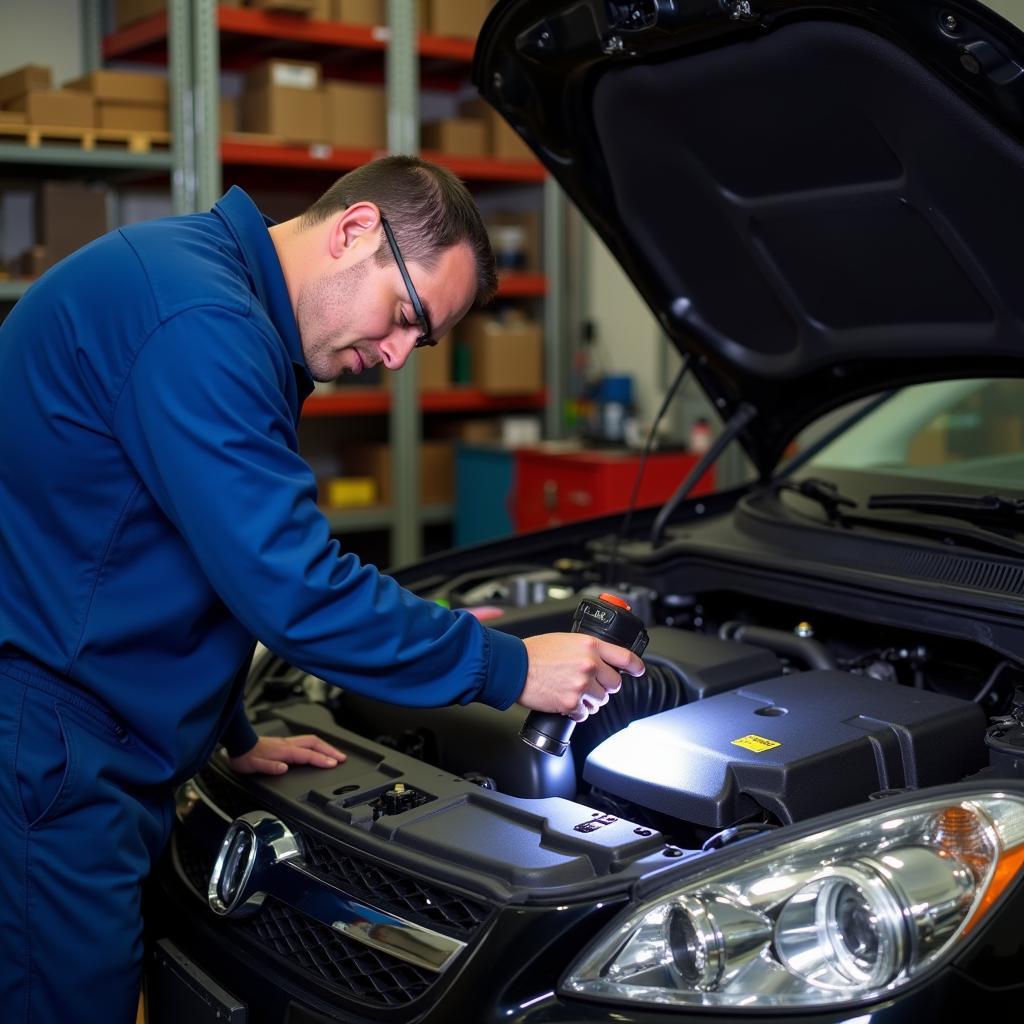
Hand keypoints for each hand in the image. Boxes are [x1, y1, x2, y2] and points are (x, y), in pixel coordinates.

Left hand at [227, 734, 346, 775]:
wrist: (239, 744)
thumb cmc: (246, 757)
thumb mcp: (255, 766)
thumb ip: (270, 767)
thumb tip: (284, 768)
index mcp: (284, 751)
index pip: (308, 754)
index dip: (322, 759)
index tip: (334, 764)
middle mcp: (288, 744)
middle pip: (315, 744)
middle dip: (330, 750)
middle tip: (342, 758)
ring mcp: (288, 742)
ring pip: (312, 741)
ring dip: (326, 747)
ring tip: (335, 753)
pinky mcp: (285, 743)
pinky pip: (307, 742)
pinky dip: (318, 746)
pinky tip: (319, 750)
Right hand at [518, 633, 644, 722]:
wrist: (513, 667)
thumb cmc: (534, 652)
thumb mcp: (566, 640)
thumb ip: (587, 649)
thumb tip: (600, 661)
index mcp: (590, 645)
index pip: (625, 657)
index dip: (636, 666)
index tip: (638, 671)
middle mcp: (589, 664)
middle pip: (614, 683)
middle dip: (604, 686)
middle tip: (588, 684)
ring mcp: (581, 684)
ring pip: (601, 700)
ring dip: (590, 700)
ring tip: (572, 692)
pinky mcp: (571, 703)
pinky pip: (585, 714)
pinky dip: (577, 711)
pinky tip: (565, 701)